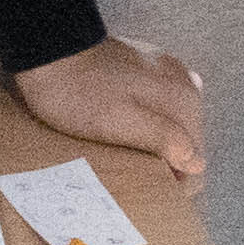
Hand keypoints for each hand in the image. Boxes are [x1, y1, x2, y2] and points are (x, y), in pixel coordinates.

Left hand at [7, 35, 205, 180]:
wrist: (46, 49)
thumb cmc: (78, 92)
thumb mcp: (121, 121)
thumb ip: (164, 138)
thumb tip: (196, 163)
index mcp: (181, 99)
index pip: (195, 157)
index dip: (177, 183)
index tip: (152, 195)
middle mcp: (181, 83)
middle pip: (186, 140)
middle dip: (169, 164)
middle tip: (137, 182)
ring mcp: (161, 72)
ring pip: (171, 123)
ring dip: (157, 145)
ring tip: (130, 161)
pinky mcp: (140, 68)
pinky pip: (155, 106)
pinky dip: (147, 123)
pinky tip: (130, 132)